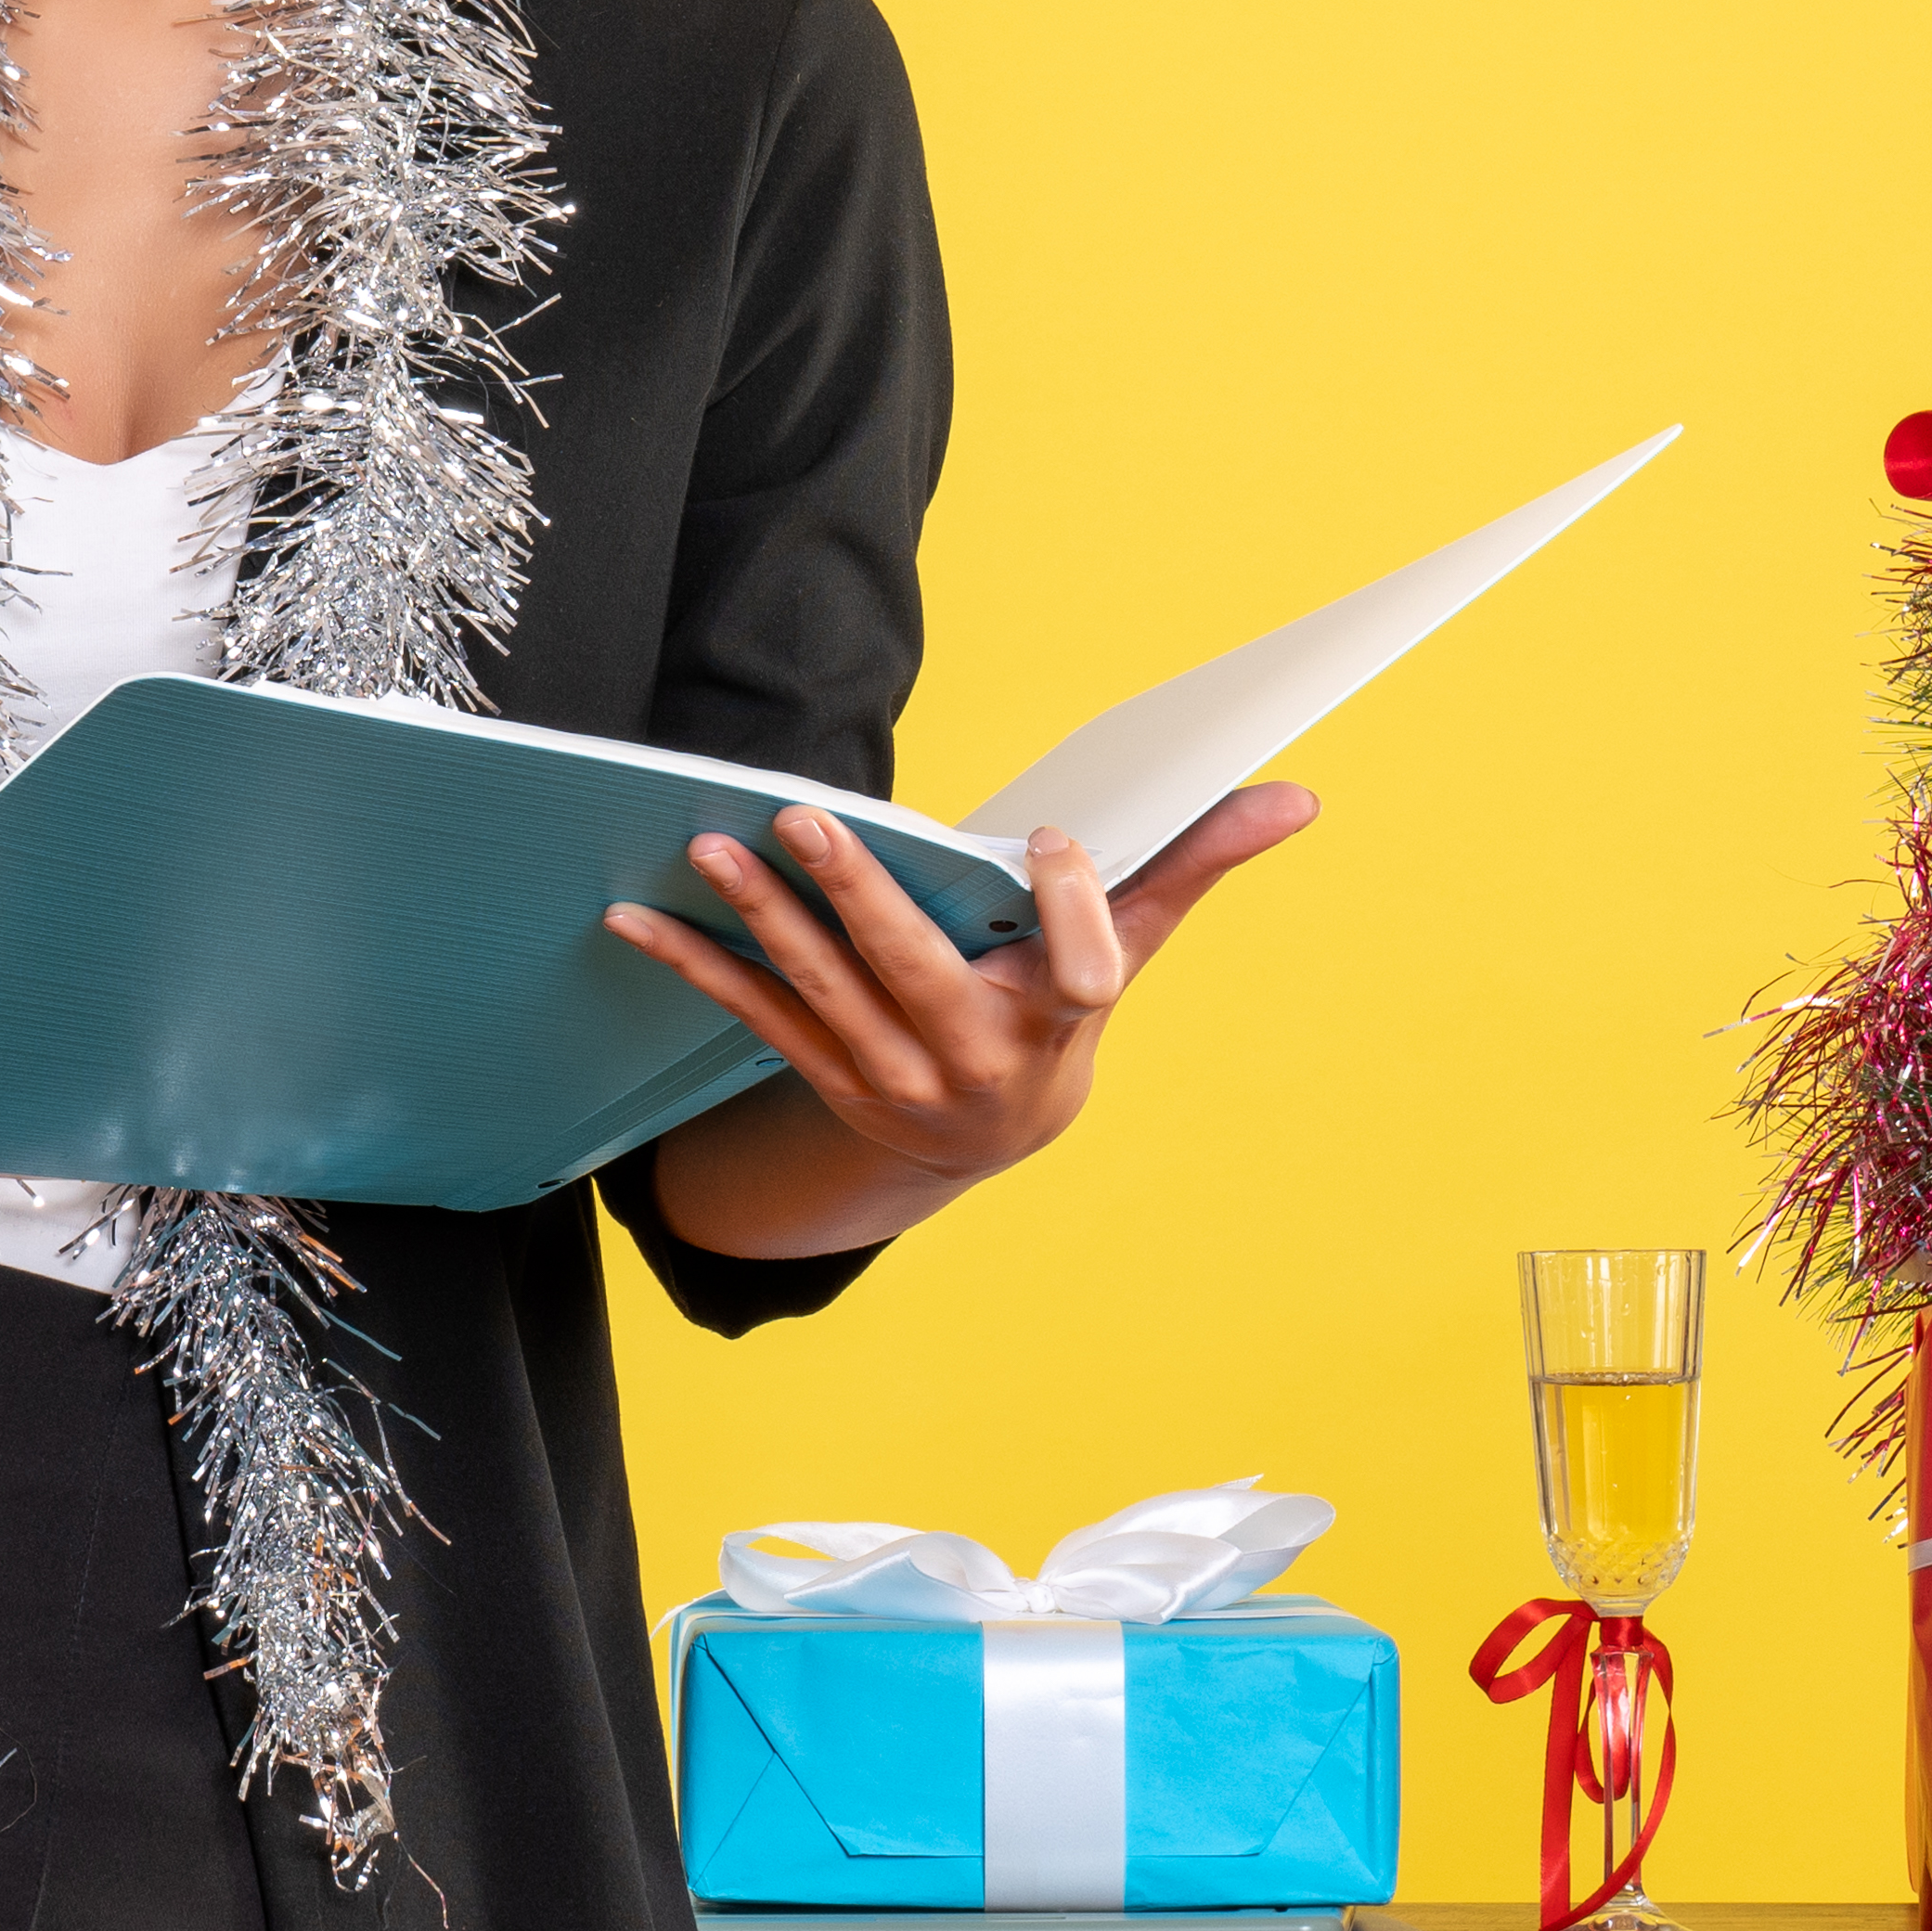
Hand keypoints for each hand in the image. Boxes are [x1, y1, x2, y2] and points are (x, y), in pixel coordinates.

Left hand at [603, 783, 1316, 1201]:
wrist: (990, 1136)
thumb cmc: (1063, 1010)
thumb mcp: (1130, 948)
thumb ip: (1195, 864)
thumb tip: (1300, 794)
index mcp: (1062, 1019)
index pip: (1082, 971)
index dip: (1069, 909)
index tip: (1052, 840)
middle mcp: (976, 1061)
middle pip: (914, 972)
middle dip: (857, 896)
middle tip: (804, 818)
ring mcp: (893, 1078)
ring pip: (821, 992)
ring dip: (760, 919)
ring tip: (712, 844)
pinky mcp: (826, 1075)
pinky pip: (754, 1019)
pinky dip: (693, 964)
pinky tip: (630, 916)